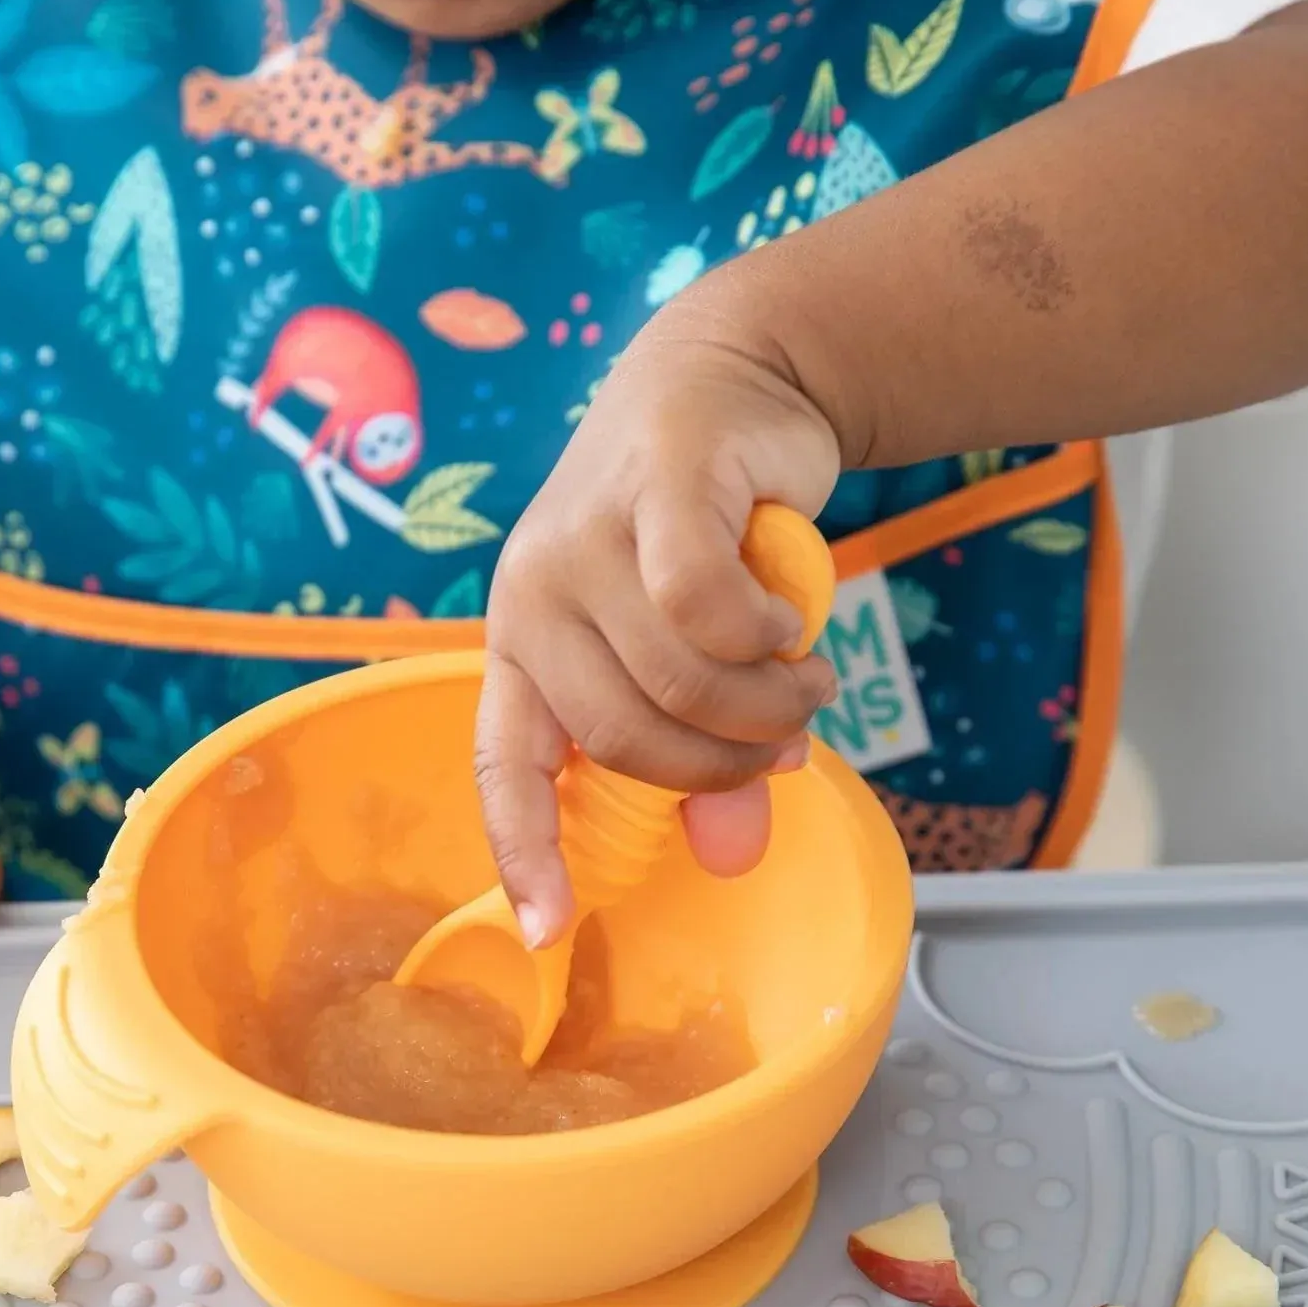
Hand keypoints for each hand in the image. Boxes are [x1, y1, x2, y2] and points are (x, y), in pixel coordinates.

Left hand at [477, 301, 841, 945]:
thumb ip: (705, 751)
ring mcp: (583, 537)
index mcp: (524, 642)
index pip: (503, 762)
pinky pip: (702, 605)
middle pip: (621, 735)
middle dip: (717, 764)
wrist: (730, 374)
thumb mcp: (693, 652)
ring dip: (764, 705)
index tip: (545, 932)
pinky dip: (765, 637)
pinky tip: (791, 624)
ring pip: (673, 678)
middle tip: (782, 742)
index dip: (523, 849)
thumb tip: (734, 856)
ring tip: (804, 683)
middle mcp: (533, 593)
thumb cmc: (704, 533)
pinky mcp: (650, 489)